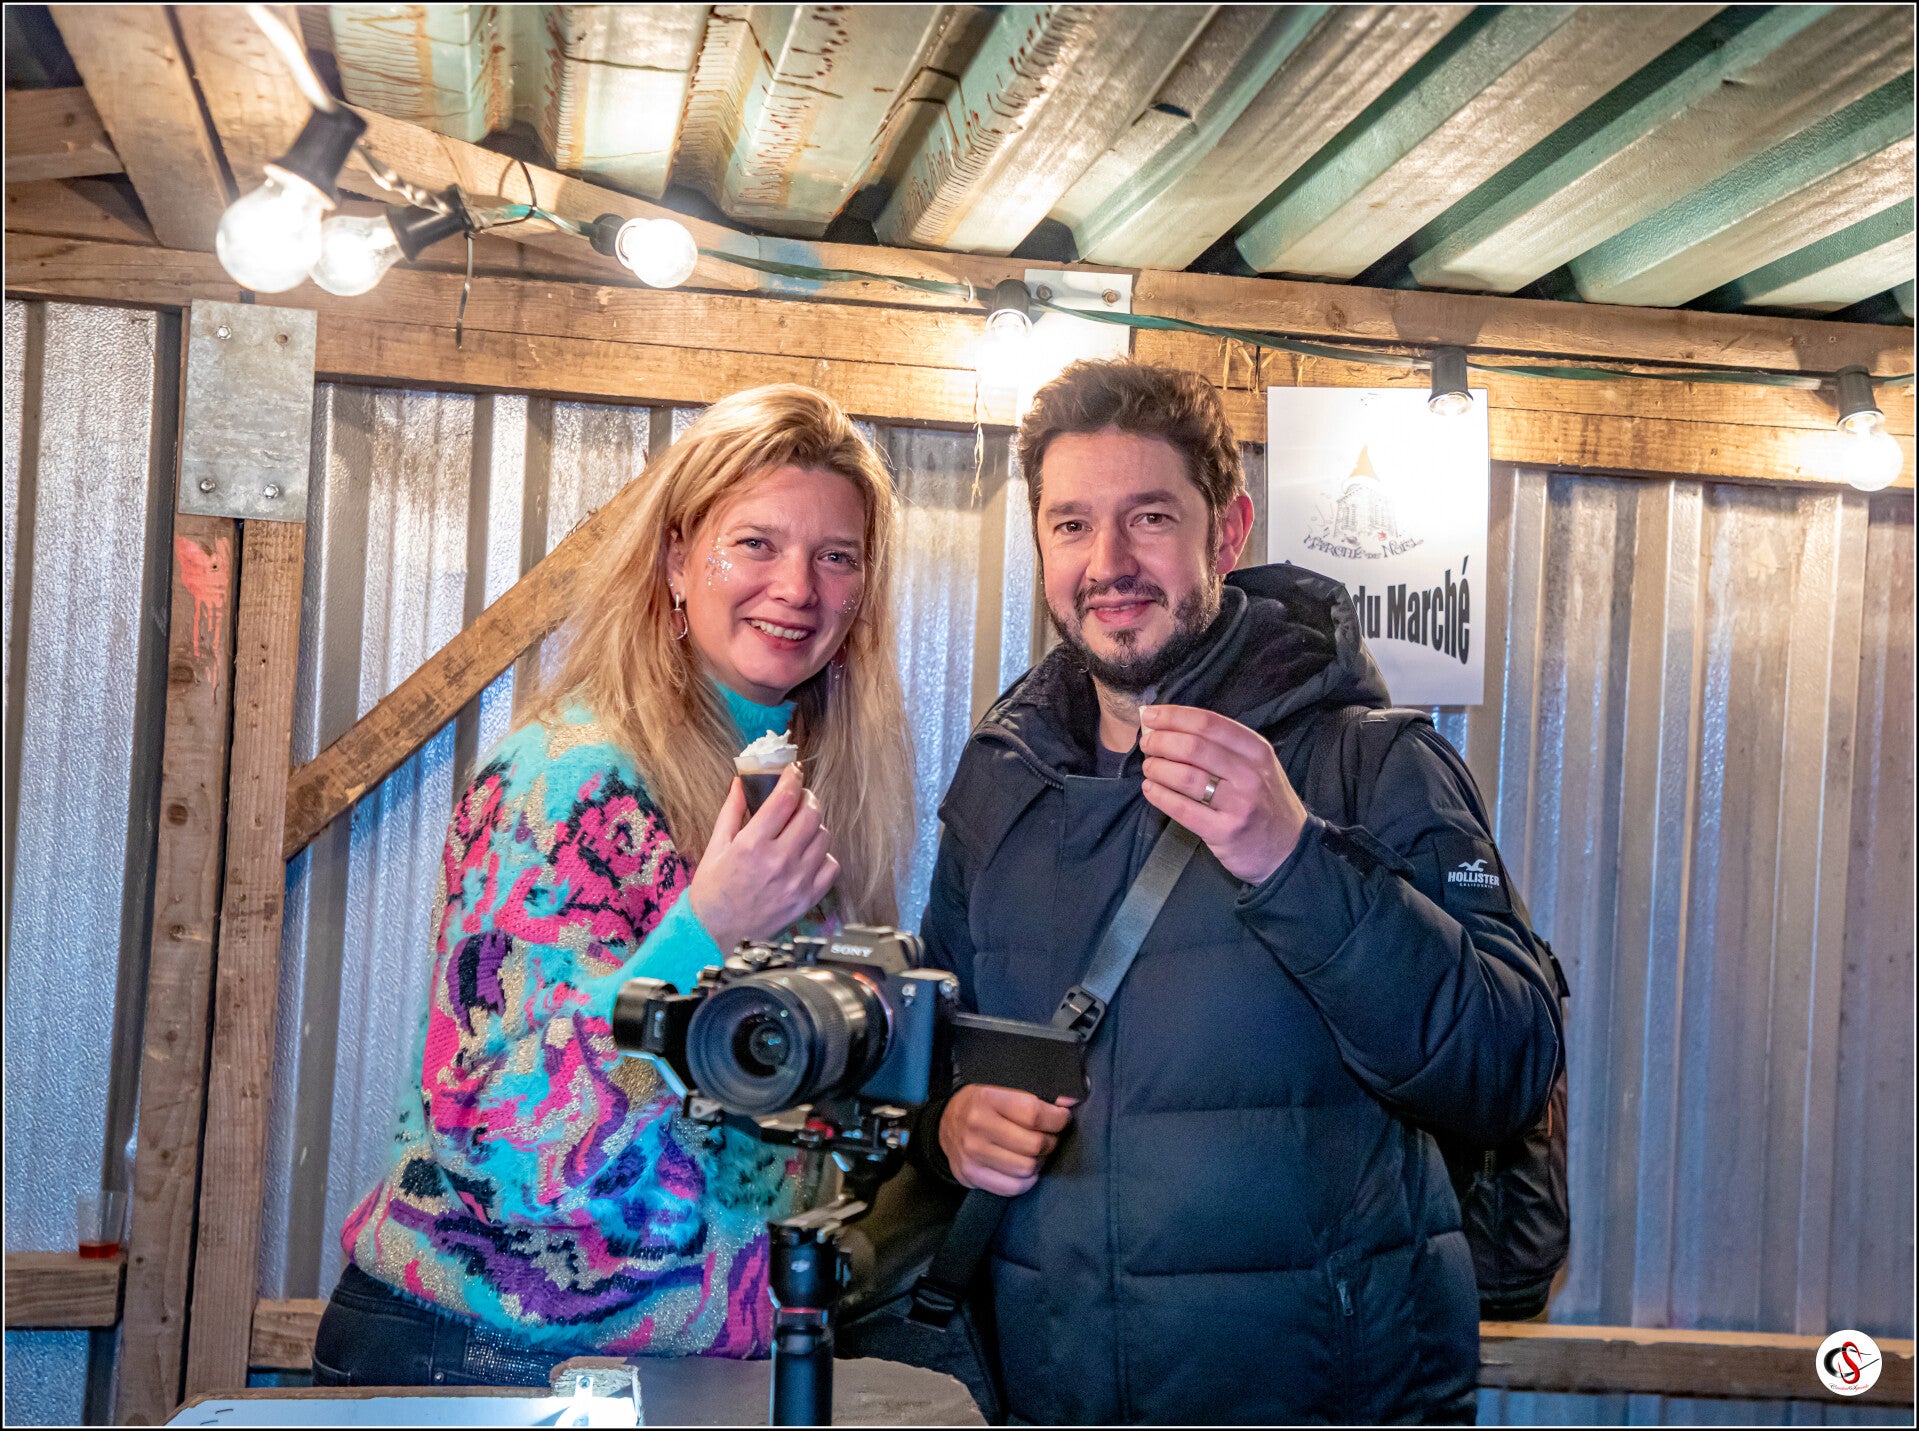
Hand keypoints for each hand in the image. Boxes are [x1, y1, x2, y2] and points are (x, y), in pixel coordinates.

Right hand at [688, 764, 838, 951]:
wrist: (714, 934)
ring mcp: (796, 882)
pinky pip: (831, 867)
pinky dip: (823, 855)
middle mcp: (778, 861)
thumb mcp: (716, 846)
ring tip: (800, 827)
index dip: (792, 778)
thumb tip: (740, 782)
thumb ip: (731, 811)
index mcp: (752, 845)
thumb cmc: (712, 892)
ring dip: (815, 826)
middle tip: (799, 798)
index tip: (793, 771)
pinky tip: (808, 855)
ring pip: (824, 838)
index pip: (784, 799)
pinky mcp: (807, 899)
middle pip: (811, 814)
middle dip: (807, 798)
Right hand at [939, 1085, 1076, 1196]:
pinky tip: (1024, 1169)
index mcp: (988, 1099)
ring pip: (1027, 1168)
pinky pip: (1013, 1187)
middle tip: (1049, 1138)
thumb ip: (1035, 1097)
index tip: (1062, 1119)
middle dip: (1051, 1142)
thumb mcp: (1002, 1090)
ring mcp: (972, 1153)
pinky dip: (1026, 1180)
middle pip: (1034, 1144)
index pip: (1034, 1113)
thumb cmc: (981, 1106)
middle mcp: (978, 1126)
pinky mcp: (971, 1175)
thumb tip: (1070, 1102)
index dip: (1057, 1119)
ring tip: (1035, 1153)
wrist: (944, 1126)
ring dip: (1039, 1162)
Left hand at [1138, 704, 1307, 884]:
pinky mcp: (1224, 831)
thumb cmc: (1264, 801)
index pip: (1209, 723)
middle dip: (1160, 742)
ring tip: (1149, 768)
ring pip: (1185, 776)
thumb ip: (1222, 746)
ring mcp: (1238, 804)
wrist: (1288, 849)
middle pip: (1193, 746)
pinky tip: (1150, 789)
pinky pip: (1182, 808)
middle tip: (1147, 745)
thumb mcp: (1257, 766)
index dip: (1173, 716)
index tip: (1150, 717)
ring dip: (1157, 768)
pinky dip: (1159, 795)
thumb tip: (1170, 726)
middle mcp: (1250, 774)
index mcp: (1256, 750)